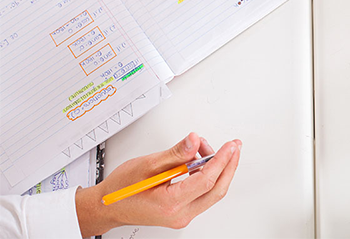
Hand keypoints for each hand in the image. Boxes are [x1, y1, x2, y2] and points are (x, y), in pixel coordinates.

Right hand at [75, 133, 241, 236]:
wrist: (108, 206)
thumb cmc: (122, 188)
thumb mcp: (147, 164)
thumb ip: (175, 153)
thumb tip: (195, 140)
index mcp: (171, 204)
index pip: (206, 180)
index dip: (221, 160)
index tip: (230, 146)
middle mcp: (180, 214)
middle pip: (216, 189)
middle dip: (228, 165)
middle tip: (234, 146)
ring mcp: (182, 215)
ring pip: (211, 192)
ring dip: (216, 168)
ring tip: (205, 147)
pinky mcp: (182, 212)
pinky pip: (202, 193)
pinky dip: (206, 175)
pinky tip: (200, 159)